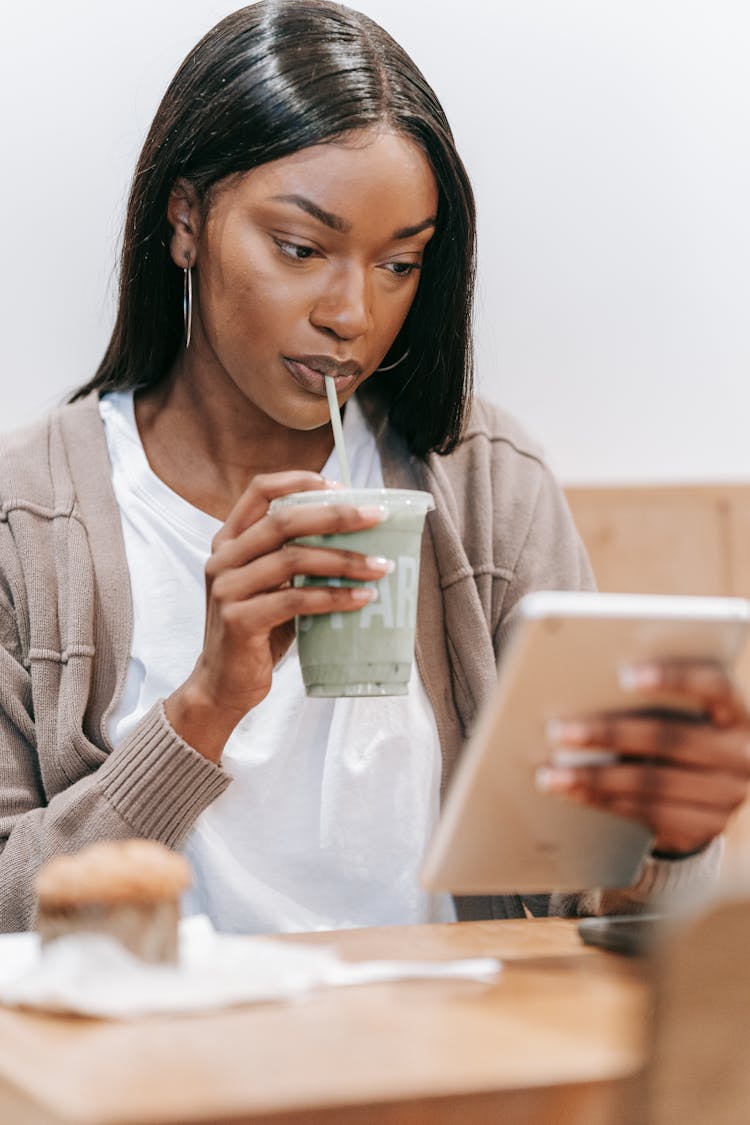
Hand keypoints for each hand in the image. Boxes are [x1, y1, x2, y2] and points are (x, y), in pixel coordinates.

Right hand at [165, 471, 390, 760]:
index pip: (258, 490)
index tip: (341, 485)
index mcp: (228, 541)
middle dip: (335, 516)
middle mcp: (222, 558)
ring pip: (293, 560)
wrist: (223, 684)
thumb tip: (357, 535)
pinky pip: (296, 601)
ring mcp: (227, 589)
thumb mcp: (271, 586)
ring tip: (381, 566)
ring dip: (344, 560)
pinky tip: (363, 598)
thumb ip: (293, 558)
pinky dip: (335, 597)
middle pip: (283, 521)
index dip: (299, 480)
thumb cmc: (257, 630)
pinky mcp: (239, 620)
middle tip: (376, 518)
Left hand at [538, 661, 749, 856]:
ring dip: (593, 776)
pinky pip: (646, 813)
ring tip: (551, 772)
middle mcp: (742, 754)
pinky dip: (602, 801)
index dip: (673, 677)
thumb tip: (581, 685)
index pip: (714, 684)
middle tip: (557, 730)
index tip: (623, 674)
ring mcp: (727, 796)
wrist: (711, 793)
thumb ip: (653, 697)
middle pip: (669, 738)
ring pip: (651, 782)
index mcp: (737, 712)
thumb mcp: (682, 711)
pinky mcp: (703, 828)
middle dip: (607, 733)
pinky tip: (571, 792)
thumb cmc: (681, 730)